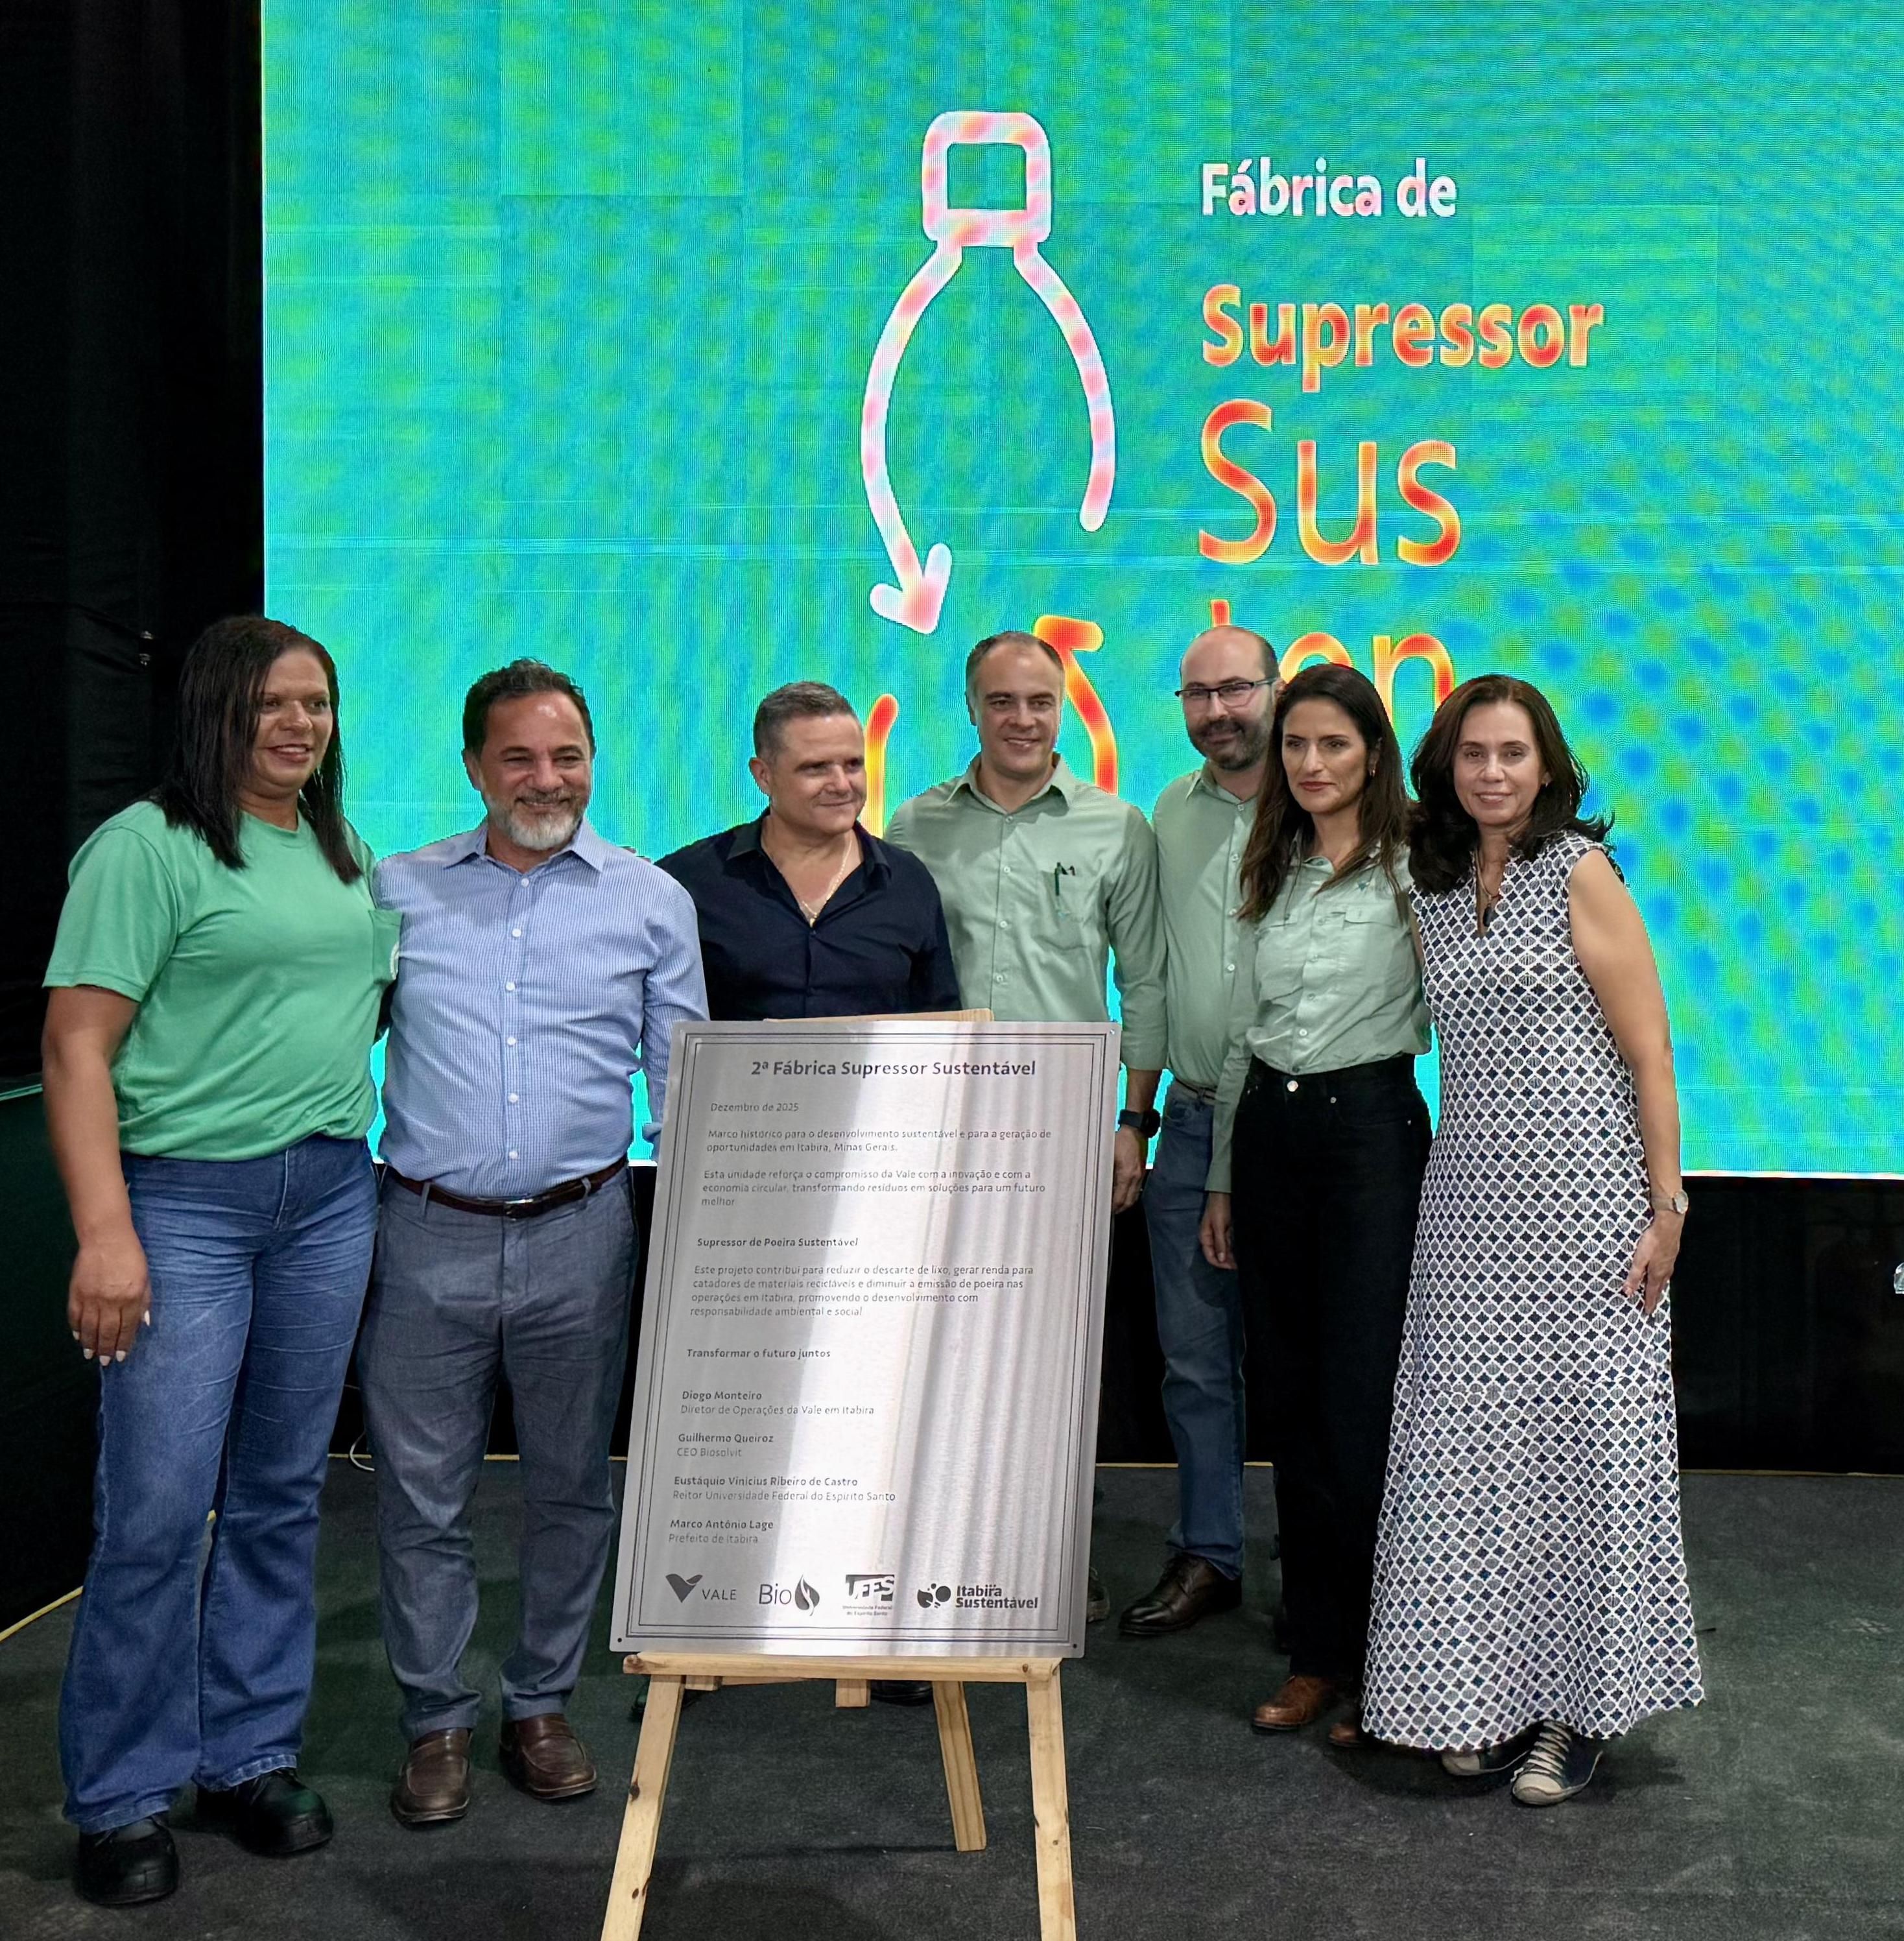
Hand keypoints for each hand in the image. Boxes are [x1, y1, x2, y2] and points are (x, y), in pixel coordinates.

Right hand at [69, 1229, 151, 1362]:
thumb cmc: (131, 1257)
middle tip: (104, 1362)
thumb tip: (144, 1324)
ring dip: (89, 1343)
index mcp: (131, 1298)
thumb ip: (144, 1302)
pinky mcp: (76, 1292)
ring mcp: (91, 1298)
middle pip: (107, 1331)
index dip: (123, 1344)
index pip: (127, 1328)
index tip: (120, 1356)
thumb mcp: (145, 1279)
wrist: (106, 1239)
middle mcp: (111, 1301)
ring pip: (89, 1327)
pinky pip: (75, 1316)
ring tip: (90, 1355)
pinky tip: (78, 1337)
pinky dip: (76, 1328)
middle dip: (106, 1349)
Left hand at [1111, 1126, 1145, 1213]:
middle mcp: (1136, 1177)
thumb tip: (1100, 1186)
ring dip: (1125, 1203)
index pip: (1120, 1198)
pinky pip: (1137, 1189)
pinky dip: (1130, 1195)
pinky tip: (1123, 1194)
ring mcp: (1141, 1174)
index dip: (1112, 1207)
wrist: (1136, 1128)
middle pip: (1129, 1201)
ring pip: (1134, 1197)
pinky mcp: (1142, 1171)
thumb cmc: (1121, 1139)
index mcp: (1127, 1174)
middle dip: (1119, 1209)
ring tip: (1115, 1206)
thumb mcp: (1108, 1155)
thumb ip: (1105, 1172)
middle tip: (1109, 1213)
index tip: (1105, 1211)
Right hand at [1199, 1192, 1233, 1269]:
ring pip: (1223, 1249)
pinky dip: (1233, 1248)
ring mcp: (1217, 1234)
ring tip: (1241, 1261)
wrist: (1222, 1193)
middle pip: (1217, 1254)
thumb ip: (1220, 1242)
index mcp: (1205, 1237)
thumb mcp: (1218, 1226)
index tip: (1231, 1267)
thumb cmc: (1218, 1207)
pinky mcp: (1224, 1230)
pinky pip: (1228, 1243)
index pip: (1210, 1256)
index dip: (1220, 1263)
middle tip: (1238, 1265)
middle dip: (1227, 1261)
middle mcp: (1210, 1238)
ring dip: (1231, 1255)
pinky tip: (1240, 1251)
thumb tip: (1221, 1258)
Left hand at [1623, 1210, 1681, 1316]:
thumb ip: (1634, 1276)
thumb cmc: (1652, 1242)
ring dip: (1659, 1288)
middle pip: (1659, 1288)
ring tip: (1656, 1293)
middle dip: (1655, 1298)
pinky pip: (1666, 1272)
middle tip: (1652, 1306)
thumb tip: (1628, 1292)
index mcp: (1657, 1274)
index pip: (1652, 1293)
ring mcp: (1670, 1263)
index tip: (1647, 1313)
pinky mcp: (1671, 1255)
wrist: (1668, 1226)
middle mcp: (1665, 1271)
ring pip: (1664, 1280)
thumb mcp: (1639, 1260)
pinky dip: (1662, 1278)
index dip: (1649, 1303)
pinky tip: (1661, 1274)